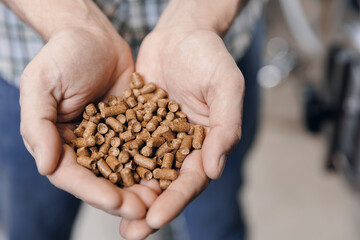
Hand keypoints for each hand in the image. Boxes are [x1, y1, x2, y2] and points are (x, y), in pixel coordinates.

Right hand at [19, 15, 149, 218]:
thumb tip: (45, 167)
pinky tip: (171, 172)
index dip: (93, 192)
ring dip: (142, 186)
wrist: (94, 37)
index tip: (116, 203)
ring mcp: (112, 138)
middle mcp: (86, 146)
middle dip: (123, 197)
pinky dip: (156, 161)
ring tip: (161, 199)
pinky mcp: (134, 127)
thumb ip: (38, 126)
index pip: (73, 176)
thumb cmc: (62, 56)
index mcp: (59, 142)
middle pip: (102, 180)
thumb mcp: (41, 85)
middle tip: (145, 211)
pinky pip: (145, 147)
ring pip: (127, 169)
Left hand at [119, 13, 243, 239]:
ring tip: (112, 215)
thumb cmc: (209, 56)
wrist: (181, 33)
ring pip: (143, 170)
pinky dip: (113, 162)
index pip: (192, 179)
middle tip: (132, 233)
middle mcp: (181, 144)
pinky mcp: (138, 122)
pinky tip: (97, 177)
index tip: (156, 219)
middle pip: (165, 183)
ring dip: (129, 194)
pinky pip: (125, 145)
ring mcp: (158, 135)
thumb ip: (225, 128)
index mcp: (207, 143)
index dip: (175, 200)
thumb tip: (214, 170)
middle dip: (149, 208)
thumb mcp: (226, 87)